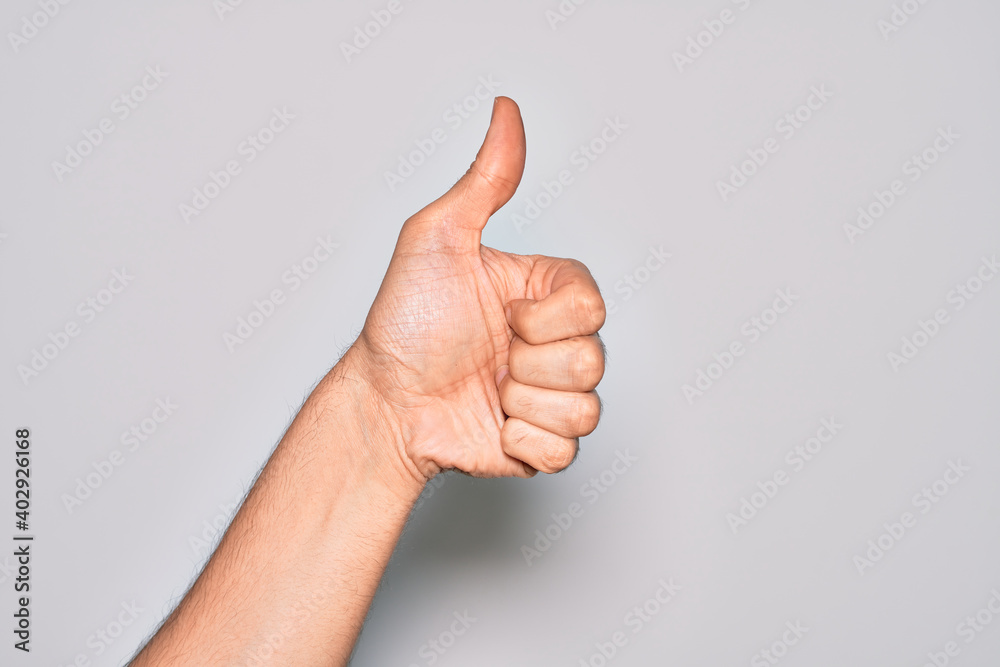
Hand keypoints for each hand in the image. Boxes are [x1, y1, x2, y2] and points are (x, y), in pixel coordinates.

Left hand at [352, 97, 605, 481]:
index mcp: (543, 296)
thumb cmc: (405, 322)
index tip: (503, 312)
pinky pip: (567, 450)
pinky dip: (524, 442)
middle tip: (489, 354)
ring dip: (523, 402)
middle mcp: (554, 344)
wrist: (384, 403)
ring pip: (585, 408)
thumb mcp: (437, 239)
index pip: (591, 304)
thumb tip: (506, 111)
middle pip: (594, 358)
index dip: (545, 316)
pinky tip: (493, 424)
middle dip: (528, 361)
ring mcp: (549, 395)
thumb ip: (485, 181)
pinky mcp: (542, 445)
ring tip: (488, 390)